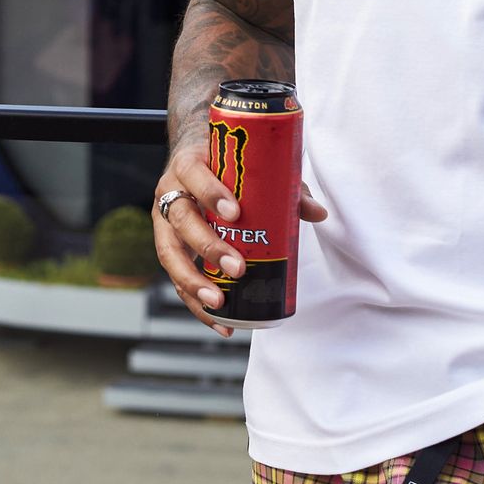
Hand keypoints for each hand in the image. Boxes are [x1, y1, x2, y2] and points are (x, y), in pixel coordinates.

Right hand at [150, 132, 326, 338]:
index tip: (235, 212)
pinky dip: (196, 302)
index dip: (211, 194)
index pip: (194, 176)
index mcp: (187, 165)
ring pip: (170, 254)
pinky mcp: (170, 247)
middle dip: (208, 246)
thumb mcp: (251, 168)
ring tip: (219, 303)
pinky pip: (176, 278)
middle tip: (236, 267)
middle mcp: (170, 192)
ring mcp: (165, 222)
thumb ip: (283, 188)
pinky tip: (220, 322)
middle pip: (182, 220)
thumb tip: (317, 213)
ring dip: (193, 282)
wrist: (194, 160)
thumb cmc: (224, 165)